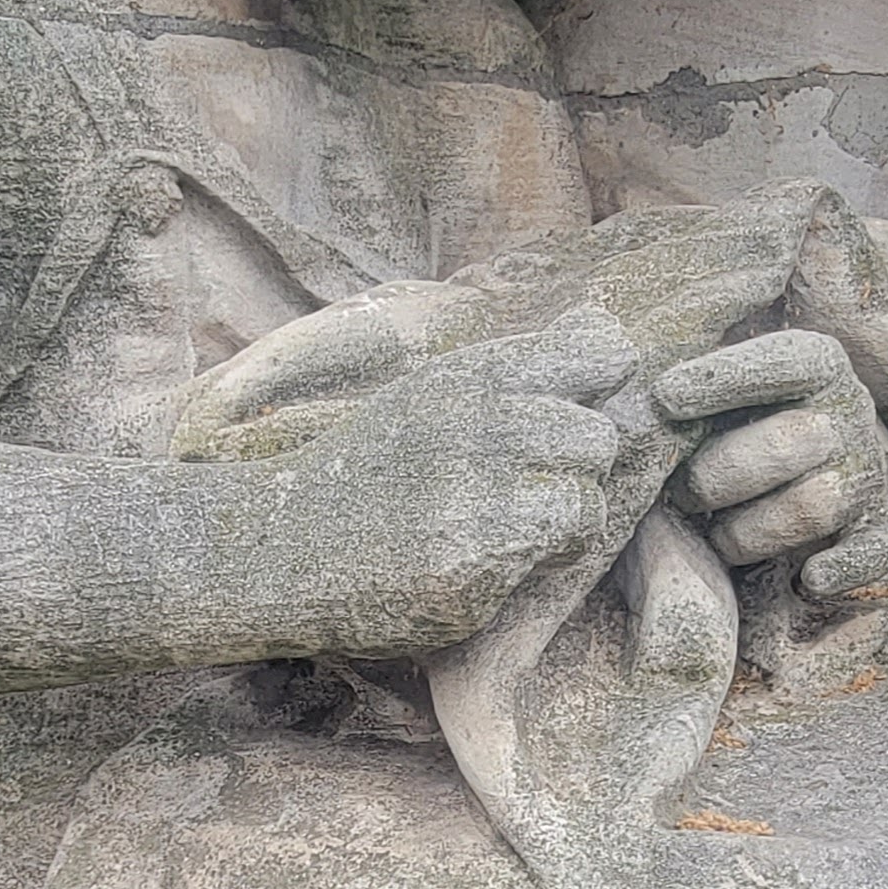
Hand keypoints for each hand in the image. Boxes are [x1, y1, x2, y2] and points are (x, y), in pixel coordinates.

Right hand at [273, 309, 633, 658]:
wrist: (281, 544)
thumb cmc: (373, 469)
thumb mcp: (436, 394)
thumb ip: (523, 367)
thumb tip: (606, 329)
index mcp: (468, 375)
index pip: (598, 354)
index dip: (603, 387)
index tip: (570, 412)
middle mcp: (474, 422)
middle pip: (599, 438)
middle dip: (574, 472)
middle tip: (526, 490)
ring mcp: (471, 491)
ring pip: (588, 497)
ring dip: (563, 521)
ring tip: (511, 529)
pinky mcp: (470, 558)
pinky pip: (556, 550)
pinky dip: (539, 559)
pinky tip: (490, 558)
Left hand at [652, 329, 887, 596]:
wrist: (816, 468)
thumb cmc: (741, 422)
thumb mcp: (725, 387)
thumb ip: (689, 379)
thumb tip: (646, 396)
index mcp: (819, 363)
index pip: (780, 361)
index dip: (722, 380)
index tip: (663, 397)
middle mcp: (850, 413)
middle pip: (790, 442)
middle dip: (719, 475)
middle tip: (678, 495)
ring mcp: (867, 472)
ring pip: (817, 504)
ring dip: (753, 531)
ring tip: (715, 540)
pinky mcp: (881, 532)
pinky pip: (876, 554)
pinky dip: (843, 569)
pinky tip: (808, 578)